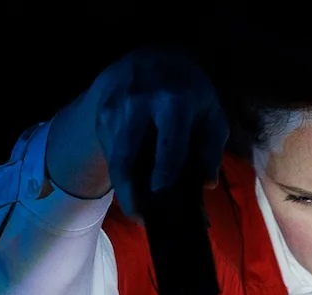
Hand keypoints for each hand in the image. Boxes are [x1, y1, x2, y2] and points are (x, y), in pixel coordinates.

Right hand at [47, 48, 228, 216]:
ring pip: (114, 161)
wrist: (149, 59)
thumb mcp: (209, 111)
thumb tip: (206, 183)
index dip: (165, 174)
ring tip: (139, 211)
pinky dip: (121, 175)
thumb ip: (211, 147)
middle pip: (125, 158)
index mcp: (173, 100)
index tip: (163, 199)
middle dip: (130, 194)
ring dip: (125, 189)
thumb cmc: (187, 91)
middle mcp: (137, 103)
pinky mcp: (101, 118)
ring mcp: (114, 110)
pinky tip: (133, 189)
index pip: (167, 144)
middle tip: (142, 219)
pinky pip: (110, 155)